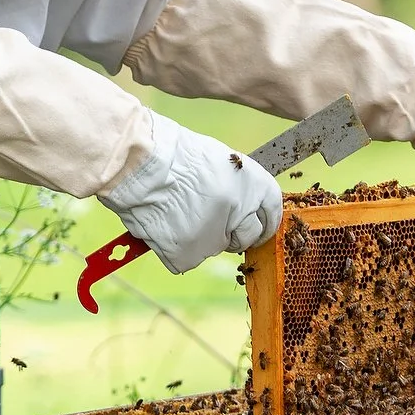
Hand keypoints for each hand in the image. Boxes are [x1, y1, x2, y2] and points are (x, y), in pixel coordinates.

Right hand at [101, 119, 281, 272]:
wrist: (142, 164)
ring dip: (199, 239)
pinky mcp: (191, 254)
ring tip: (176, 213)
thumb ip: (237, 188)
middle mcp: (243, 213)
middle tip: (208, 223)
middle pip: (247, 237)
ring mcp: (217, 237)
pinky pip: (186, 259)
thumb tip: (243, 207)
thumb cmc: (176, 155)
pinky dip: (174, 249)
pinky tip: (163, 226)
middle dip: (232, 235)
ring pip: (213, 248)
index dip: (262, 222)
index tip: (254, 227)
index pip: (272, 214)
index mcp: (256, 185)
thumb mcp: (219, 163)